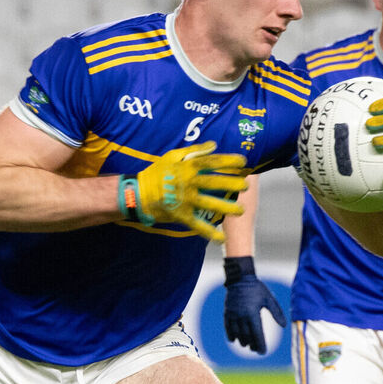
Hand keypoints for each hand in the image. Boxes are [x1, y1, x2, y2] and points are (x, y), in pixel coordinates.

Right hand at [119, 142, 246, 241]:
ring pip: (210, 204)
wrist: (137, 193)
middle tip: (245, 186)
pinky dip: (210, 233)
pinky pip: (198, 225)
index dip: (229, 161)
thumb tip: (214, 144)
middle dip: (232, 184)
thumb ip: (194, 150)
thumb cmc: (155, 173)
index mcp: (187, 167)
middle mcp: (188, 183)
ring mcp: (185, 200)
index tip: (243, 162)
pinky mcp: (181, 215)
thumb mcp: (171, 156)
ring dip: (226, 208)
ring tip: (240, 211)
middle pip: (214, 182)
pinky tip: (222, 238)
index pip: (212, 162)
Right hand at [223, 256, 286, 353]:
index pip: (257, 334)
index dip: (260, 344)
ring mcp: (233, 315)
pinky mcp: (227, 313)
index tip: (262, 352)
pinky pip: (227, 327)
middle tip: (255, 349)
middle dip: (252, 344)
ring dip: (242, 341)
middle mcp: (242, 316)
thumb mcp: (269, 299)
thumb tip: (284, 326)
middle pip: (247, 336)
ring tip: (246, 345)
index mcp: (253, 313)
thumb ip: (277, 313)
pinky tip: (234, 340)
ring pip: (237, 333)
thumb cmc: (257, 289)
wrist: (240, 279)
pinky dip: (230, 335)